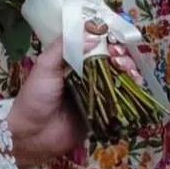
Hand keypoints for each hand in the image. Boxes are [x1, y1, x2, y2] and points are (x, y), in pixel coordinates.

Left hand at [11, 23, 134, 159]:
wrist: (33, 135)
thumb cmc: (35, 97)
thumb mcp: (45, 66)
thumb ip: (65, 47)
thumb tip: (94, 33)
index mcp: (69, 61)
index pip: (93, 44)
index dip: (106, 39)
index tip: (112, 39)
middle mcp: (85, 74)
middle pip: (110, 59)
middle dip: (120, 54)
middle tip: (118, 57)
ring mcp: (96, 93)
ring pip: (119, 76)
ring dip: (128, 69)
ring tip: (127, 69)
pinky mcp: (104, 111)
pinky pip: (122, 98)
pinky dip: (132, 89)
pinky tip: (136, 84)